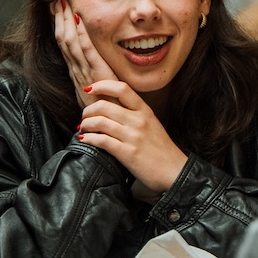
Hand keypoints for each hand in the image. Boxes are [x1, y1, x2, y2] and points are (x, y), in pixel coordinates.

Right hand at [51, 0, 114, 106]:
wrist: (110, 124)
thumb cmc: (108, 105)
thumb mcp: (96, 87)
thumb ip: (92, 74)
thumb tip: (91, 59)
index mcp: (76, 71)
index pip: (63, 43)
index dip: (58, 23)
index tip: (55, 6)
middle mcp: (76, 70)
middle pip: (62, 39)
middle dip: (57, 17)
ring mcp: (84, 72)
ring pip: (69, 42)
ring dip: (65, 21)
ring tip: (62, 2)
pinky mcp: (96, 73)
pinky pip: (86, 50)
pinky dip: (81, 33)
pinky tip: (78, 18)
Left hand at [76, 78, 188, 192]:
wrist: (174, 172)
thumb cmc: (161, 150)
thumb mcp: (152, 125)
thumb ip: (134, 115)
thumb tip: (109, 109)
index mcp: (145, 111)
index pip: (121, 88)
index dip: (101, 85)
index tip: (90, 89)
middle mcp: (138, 120)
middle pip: (104, 105)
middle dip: (87, 110)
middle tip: (84, 117)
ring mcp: (133, 137)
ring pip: (99, 122)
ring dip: (85, 124)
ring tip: (83, 129)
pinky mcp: (127, 153)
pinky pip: (101, 140)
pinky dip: (88, 138)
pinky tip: (84, 140)